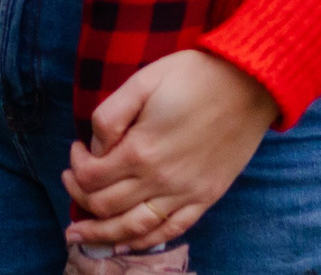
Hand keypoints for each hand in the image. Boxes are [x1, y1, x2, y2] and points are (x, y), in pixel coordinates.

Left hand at [62, 51, 276, 251]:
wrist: (249, 84)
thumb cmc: (193, 76)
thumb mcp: (143, 81)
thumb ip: (110, 116)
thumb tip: (97, 148)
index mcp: (141, 150)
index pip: (91, 176)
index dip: (75, 166)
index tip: (76, 150)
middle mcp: (160, 180)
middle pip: (105, 206)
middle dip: (80, 196)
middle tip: (71, 182)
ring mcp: (185, 193)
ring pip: (133, 229)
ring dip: (102, 235)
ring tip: (80, 236)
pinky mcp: (205, 197)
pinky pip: (170, 231)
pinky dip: (144, 242)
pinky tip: (127, 244)